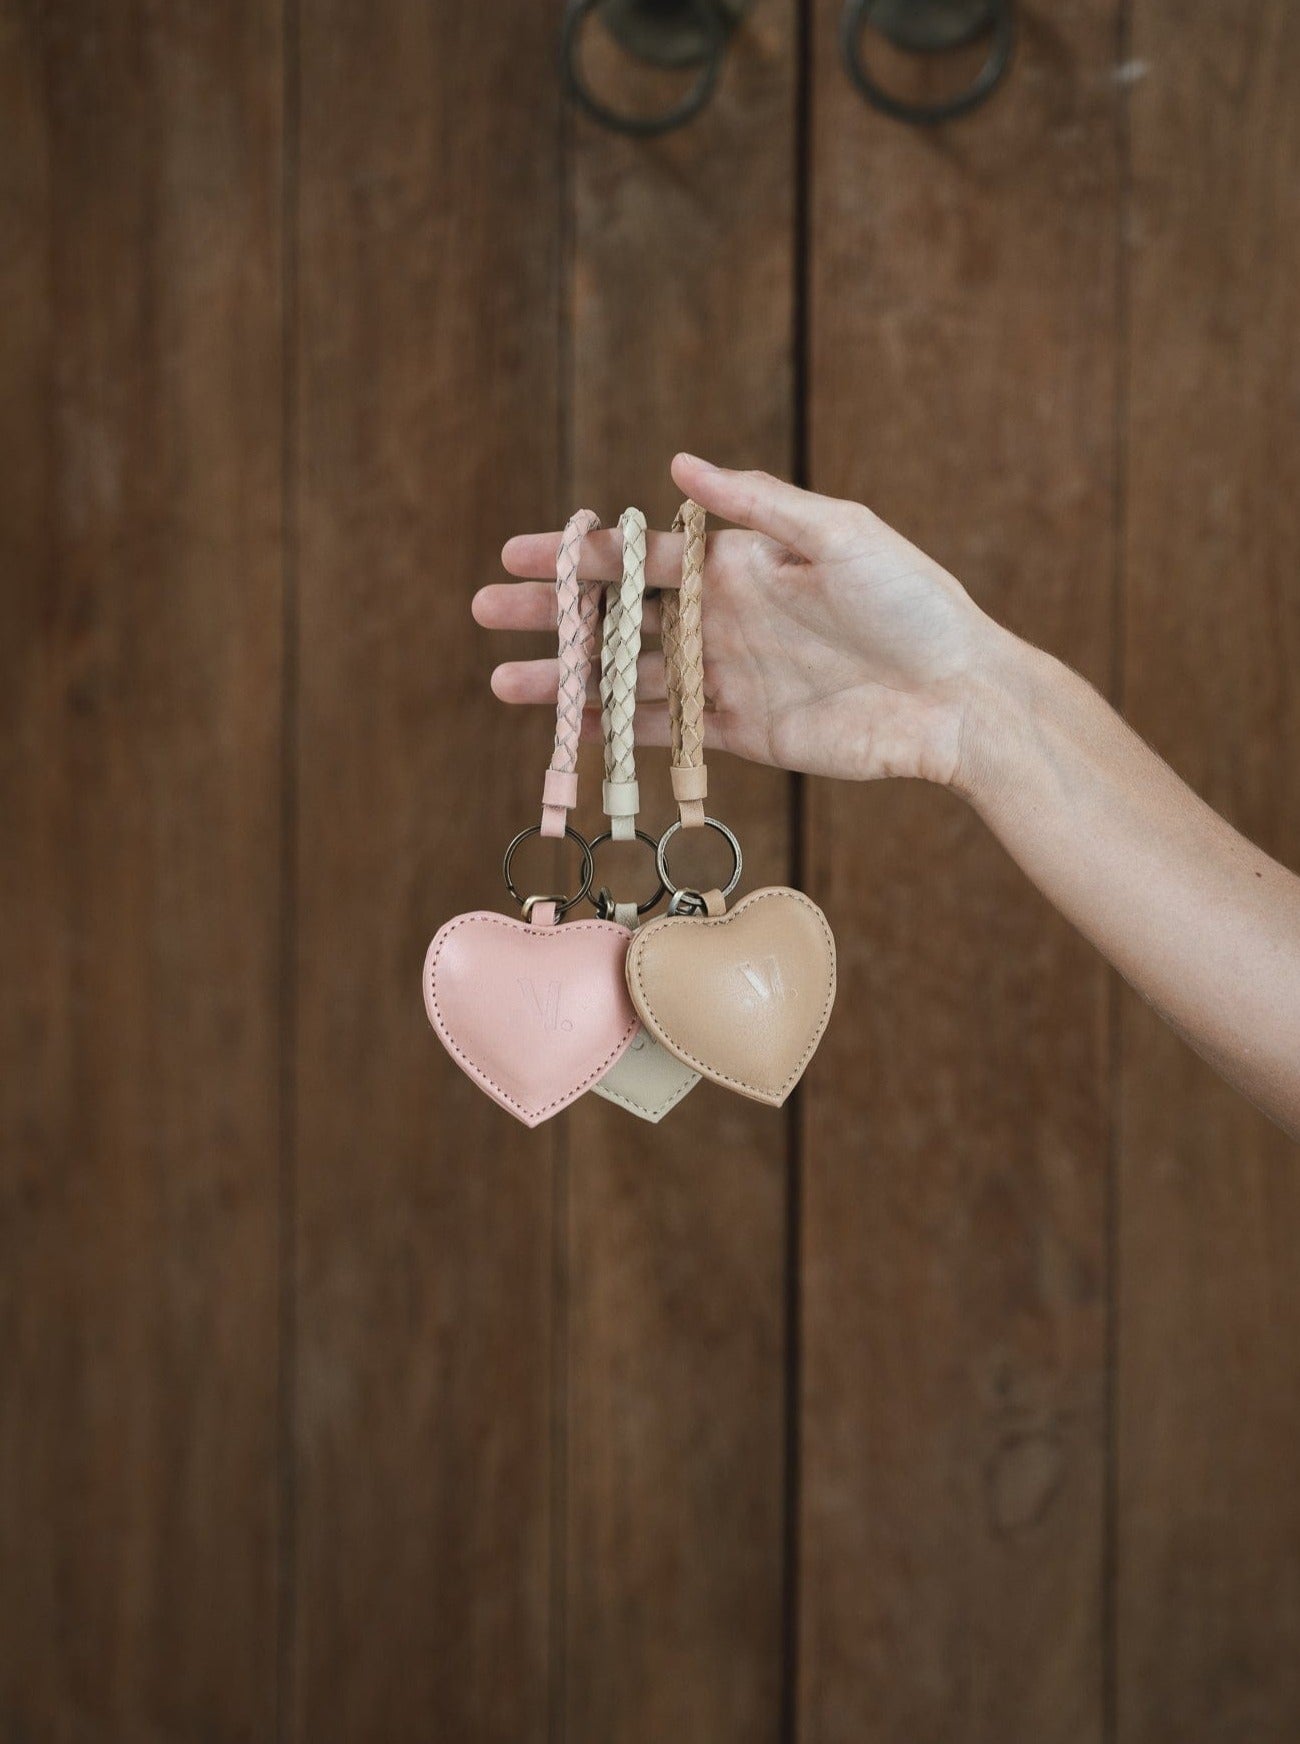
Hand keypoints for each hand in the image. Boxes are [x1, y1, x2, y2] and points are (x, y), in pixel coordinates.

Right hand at [473, 453, 1006, 786]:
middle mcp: (722, 618)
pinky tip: (570, 730)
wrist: (957, 697)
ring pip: (629, 680)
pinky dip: (618, 732)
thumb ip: (756, 505)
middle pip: (619, 617)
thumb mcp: (840, 534)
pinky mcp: (743, 734)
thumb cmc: (912, 602)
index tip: (516, 556)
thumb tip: (678, 465)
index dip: (576, 557)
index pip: (640, 557)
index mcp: (739, 563)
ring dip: (568, 682)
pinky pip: (667, 733)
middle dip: (554, 616)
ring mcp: (727, 678)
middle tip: (485, 614)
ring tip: (505, 683)